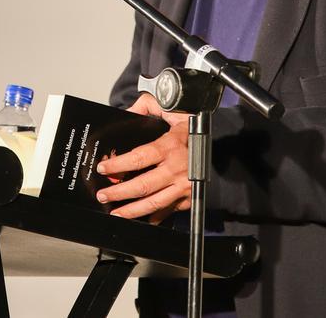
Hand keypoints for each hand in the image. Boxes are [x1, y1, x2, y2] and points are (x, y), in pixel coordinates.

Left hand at [95, 93, 191, 223]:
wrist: (222, 144)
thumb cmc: (193, 129)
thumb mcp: (172, 110)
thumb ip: (148, 106)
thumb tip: (129, 110)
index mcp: (170, 147)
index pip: (138, 158)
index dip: (117, 165)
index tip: (103, 167)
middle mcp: (177, 168)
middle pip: (143, 186)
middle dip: (118, 192)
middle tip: (103, 194)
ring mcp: (184, 185)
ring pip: (154, 203)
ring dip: (132, 210)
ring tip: (116, 212)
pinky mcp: (188, 197)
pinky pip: (168, 210)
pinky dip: (154, 217)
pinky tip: (140, 219)